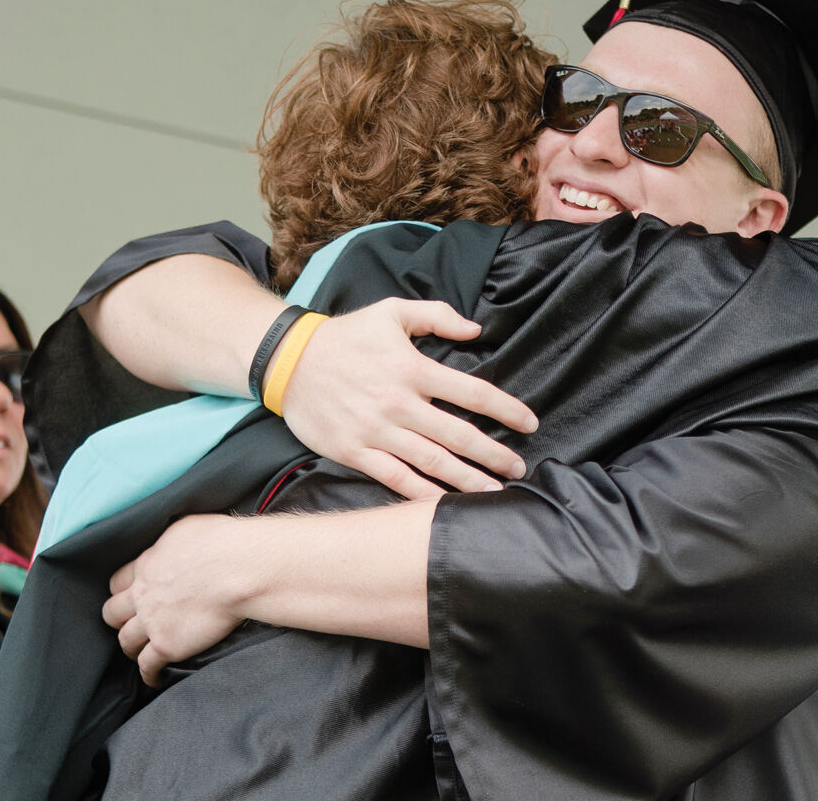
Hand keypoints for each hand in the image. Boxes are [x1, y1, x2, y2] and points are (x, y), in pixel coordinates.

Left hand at [102, 514, 245, 686]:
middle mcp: (143, 595)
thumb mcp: (188, 526)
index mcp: (147, 565)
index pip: (118, 581)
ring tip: (140, 651)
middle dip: (119, 618)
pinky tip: (155, 677)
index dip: (123, 589)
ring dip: (131, 646)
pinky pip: (147, 666)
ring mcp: (152, 622)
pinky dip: (149, 674)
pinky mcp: (167, 645)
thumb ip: (172, 539)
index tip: (131, 593)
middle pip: (112, 613)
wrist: (238, 568)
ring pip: (125, 641)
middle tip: (131, 622)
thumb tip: (177, 541)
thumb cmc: (222, 542)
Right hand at [279, 298, 537, 499]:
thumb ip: (437, 316)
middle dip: (494, 454)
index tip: (529, 423)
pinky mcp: (355, 452)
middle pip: (459, 435)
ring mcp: (376, 431)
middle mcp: (399, 403)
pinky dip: (423, 495)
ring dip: (468, 480)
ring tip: (495, 493)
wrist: (288, 360)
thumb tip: (476, 330)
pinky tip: (446, 506)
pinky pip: (395, 479)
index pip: (472, 393)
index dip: (506, 409)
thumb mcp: (391, 311)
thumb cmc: (346, 335)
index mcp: (413, 368)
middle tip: (519, 467)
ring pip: (432, 462)